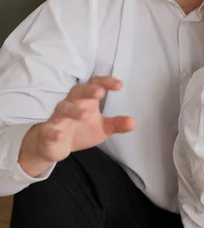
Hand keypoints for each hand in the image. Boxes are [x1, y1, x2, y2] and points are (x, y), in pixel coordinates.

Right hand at [18, 76, 134, 176]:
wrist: (55, 145)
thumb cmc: (81, 130)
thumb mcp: (102, 128)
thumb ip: (116, 124)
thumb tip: (133, 123)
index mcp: (86, 100)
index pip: (95, 85)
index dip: (106, 82)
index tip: (119, 85)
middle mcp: (71, 104)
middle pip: (77, 92)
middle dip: (88, 91)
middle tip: (99, 93)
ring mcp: (58, 117)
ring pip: (63, 109)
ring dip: (73, 111)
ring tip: (85, 115)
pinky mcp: (47, 132)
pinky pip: (48, 130)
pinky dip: (53, 132)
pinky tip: (59, 135)